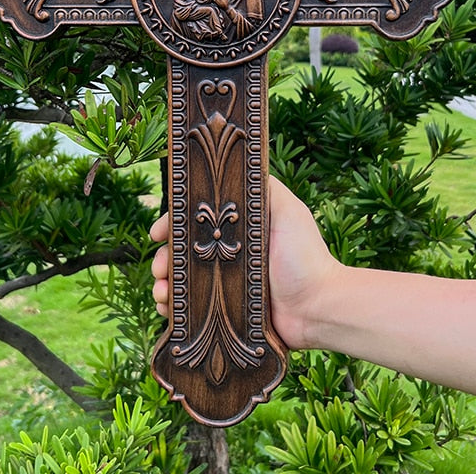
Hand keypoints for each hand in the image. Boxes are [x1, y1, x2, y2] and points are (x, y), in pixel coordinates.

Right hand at [149, 176, 340, 349]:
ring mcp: (227, 284)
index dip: (173, 224)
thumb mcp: (288, 211)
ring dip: (165, 285)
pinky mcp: (227, 311)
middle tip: (160, 270)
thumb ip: (265, 188)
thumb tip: (237, 164)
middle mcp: (230, 253)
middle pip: (184, 251)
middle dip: (165, 259)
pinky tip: (168, 310)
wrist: (318, 308)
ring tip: (162, 293)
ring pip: (183, 280)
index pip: (197, 220)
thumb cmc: (305, 257)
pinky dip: (174, 308)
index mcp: (240, 229)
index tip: (156, 233)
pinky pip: (191, 309)